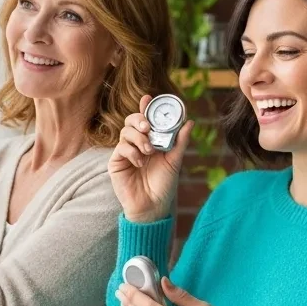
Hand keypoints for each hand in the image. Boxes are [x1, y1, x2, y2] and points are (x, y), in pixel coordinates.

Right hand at [108, 95, 193, 223]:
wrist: (152, 206)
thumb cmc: (164, 185)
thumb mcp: (175, 161)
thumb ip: (180, 141)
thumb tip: (190, 122)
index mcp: (151, 141)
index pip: (146, 119)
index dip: (145, 107)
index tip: (148, 98)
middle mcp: (137, 144)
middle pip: (132, 121)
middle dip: (139, 119)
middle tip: (148, 127)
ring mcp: (126, 152)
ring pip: (125, 131)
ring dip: (138, 138)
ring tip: (148, 151)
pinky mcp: (116, 162)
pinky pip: (121, 148)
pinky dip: (131, 152)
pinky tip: (139, 163)